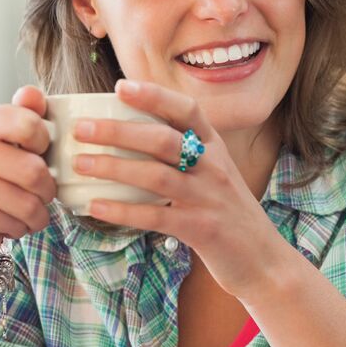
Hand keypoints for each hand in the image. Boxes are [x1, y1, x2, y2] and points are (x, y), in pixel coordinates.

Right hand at [0, 86, 56, 261]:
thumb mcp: (10, 139)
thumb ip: (26, 114)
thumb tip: (32, 94)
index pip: (29, 125)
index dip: (44, 143)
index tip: (38, 152)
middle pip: (34, 171)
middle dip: (47, 189)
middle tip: (42, 192)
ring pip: (27, 203)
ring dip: (37, 213)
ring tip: (29, 210)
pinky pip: (13, 223)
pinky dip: (20, 228)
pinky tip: (8, 222)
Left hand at [75, 79, 290, 298]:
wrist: (264, 260)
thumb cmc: (229, 214)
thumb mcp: (216, 176)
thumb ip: (186, 156)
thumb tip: (132, 138)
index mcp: (216, 148)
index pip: (187, 110)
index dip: (154, 96)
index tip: (121, 86)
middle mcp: (214, 168)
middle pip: (163, 139)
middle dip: (119, 131)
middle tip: (82, 128)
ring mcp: (208, 198)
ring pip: (156, 176)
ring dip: (114, 167)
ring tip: (81, 164)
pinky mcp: (200, 229)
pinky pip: (155, 216)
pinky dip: (122, 211)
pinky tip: (95, 206)